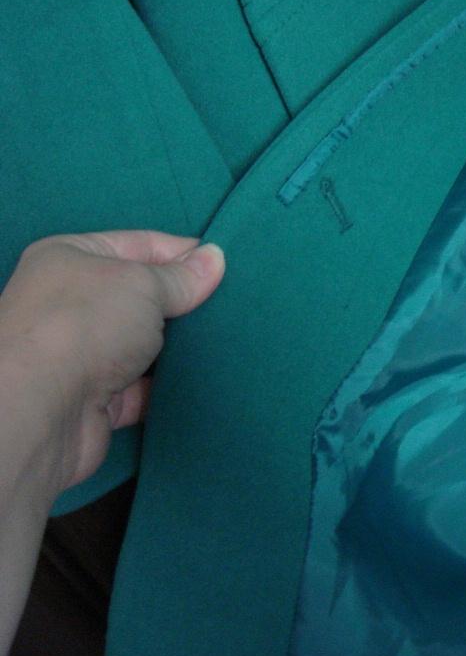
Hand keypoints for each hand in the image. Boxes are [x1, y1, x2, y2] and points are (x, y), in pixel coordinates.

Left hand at [0, 231, 224, 495]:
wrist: (40, 410)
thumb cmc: (86, 323)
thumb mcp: (143, 284)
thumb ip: (182, 277)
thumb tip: (216, 258)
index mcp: (71, 259)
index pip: (140, 244)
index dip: (185, 253)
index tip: (229, 266)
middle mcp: (72, 303)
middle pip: (144, 296)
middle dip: (186, 302)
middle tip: (235, 304)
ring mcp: (83, 355)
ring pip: (147, 344)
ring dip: (181, 347)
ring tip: (231, 339)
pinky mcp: (97, 401)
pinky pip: (146, 388)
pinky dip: (172, 386)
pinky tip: (208, 379)